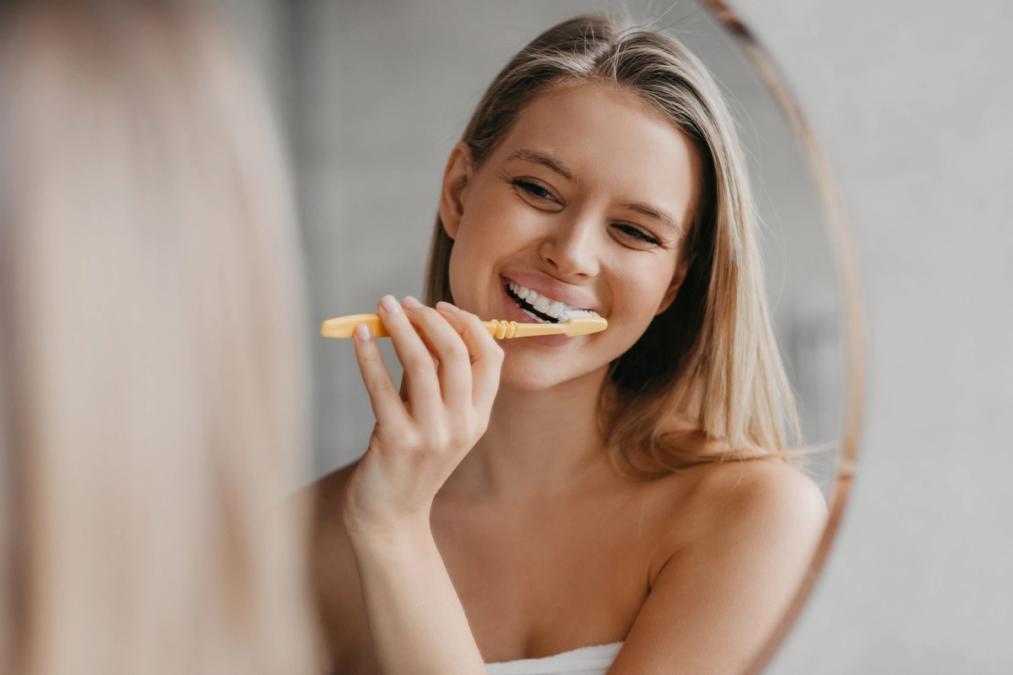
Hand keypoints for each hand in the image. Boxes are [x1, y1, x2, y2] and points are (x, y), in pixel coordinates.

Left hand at [342, 294, 503, 538]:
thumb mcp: (435, 419)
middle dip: (429, 318)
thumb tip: (419, 322)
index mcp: (479, 418)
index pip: (490, 357)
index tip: (440, 306)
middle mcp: (462, 426)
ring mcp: (431, 436)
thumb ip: (434, 378)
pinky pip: (380, 386)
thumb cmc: (410, 459)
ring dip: (400, 327)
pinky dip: (369, 354)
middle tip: (404, 302)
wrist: (391, 517)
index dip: (468, 324)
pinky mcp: (395, 442)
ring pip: (420, 363)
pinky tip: (359, 336)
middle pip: (456, 354)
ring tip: (383, 306)